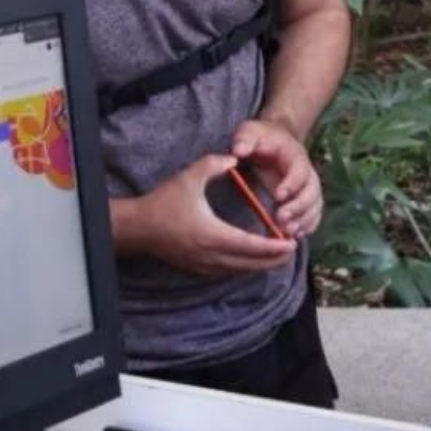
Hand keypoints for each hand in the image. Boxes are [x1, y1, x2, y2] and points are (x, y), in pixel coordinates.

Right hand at [138, 154, 297, 275]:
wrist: (138, 228)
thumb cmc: (163, 202)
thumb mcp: (189, 177)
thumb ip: (215, 164)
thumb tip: (235, 158)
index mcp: (213, 234)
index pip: (251, 245)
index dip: (274, 247)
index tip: (292, 243)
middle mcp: (211, 255)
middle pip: (251, 264)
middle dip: (274, 259)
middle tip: (292, 250)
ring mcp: (204, 265)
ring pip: (241, 271)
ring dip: (261, 265)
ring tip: (278, 255)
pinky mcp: (199, 268)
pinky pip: (229, 272)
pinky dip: (245, 267)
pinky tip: (253, 259)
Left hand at [232, 119, 323, 237]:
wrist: (276, 141)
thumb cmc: (261, 138)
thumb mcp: (250, 131)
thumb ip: (244, 139)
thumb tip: (238, 151)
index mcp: (295, 156)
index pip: (300, 170)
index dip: (292, 184)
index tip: (278, 196)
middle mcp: (307, 172)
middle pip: (312, 191)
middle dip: (299, 207)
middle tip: (282, 220)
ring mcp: (308, 187)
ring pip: (315, 205)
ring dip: (304, 220)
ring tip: (288, 232)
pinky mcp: (306, 198)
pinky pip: (314, 214)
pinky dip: (308, 225)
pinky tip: (296, 235)